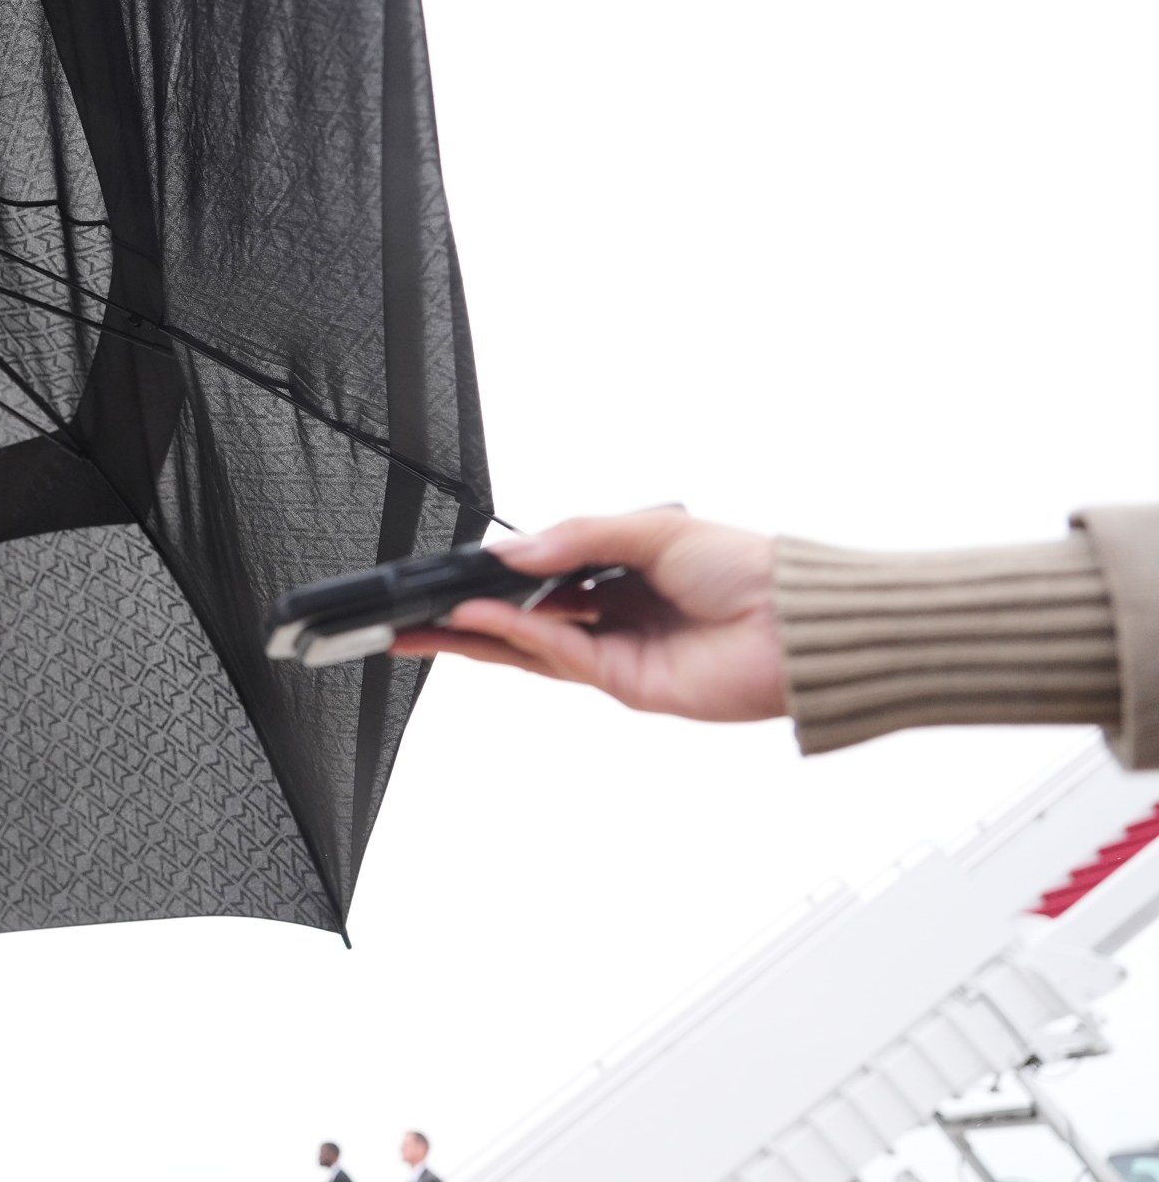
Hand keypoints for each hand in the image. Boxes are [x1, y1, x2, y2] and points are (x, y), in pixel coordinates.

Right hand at [389, 508, 788, 722]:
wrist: (798, 625)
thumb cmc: (750, 570)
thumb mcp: (653, 529)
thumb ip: (578, 538)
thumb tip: (513, 552)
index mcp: (624, 570)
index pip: (543, 574)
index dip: (495, 575)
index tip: (451, 571)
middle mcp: (616, 611)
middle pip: (524, 617)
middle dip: (465, 616)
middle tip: (413, 612)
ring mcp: (618, 651)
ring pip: (528, 645)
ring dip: (474, 636)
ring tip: (422, 626)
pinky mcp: (625, 683)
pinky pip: (557, 656)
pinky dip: (514, 637)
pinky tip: (479, 621)